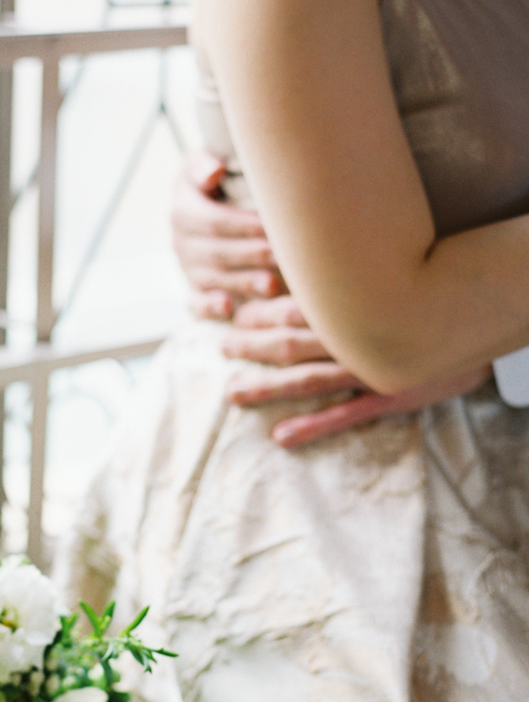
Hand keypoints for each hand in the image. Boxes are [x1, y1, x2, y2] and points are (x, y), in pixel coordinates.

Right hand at [171, 150, 282, 318]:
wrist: (203, 207)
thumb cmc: (215, 182)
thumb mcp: (203, 165)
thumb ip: (205, 164)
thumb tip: (215, 169)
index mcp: (184, 209)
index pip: (214, 220)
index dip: (243, 225)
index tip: (272, 225)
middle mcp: (182, 241)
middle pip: (217, 251)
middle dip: (250, 255)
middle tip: (281, 257)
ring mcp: (187, 268)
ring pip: (213, 279)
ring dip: (242, 283)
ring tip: (272, 286)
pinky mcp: (193, 290)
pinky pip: (196, 303)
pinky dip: (210, 307)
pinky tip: (229, 308)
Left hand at [223, 298, 489, 445]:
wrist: (479, 322)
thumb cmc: (426, 295)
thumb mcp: (384, 277)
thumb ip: (345, 273)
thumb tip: (300, 265)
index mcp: (355, 305)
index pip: (298, 306)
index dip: (262, 311)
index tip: (234, 312)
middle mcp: (358, 336)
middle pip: (293, 341)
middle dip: (253, 345)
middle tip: (222, 345)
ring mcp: (373, 369)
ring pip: (309, 378)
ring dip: (268, 386)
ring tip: (232, 392)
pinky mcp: (390, 397)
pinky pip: (344, 415)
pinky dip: (312, 427)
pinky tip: (281, 436)